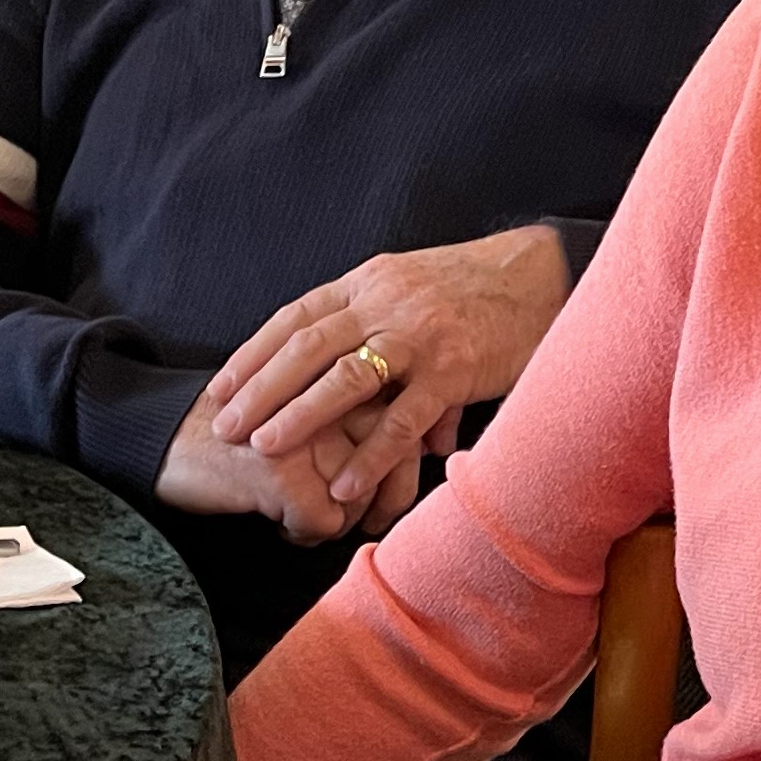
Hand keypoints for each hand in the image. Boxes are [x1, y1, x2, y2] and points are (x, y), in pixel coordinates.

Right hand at [158, 391, 451, 542]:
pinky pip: (324, 524)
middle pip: (395, 463)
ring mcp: (307, 432)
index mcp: (347, 370)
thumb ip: (378, 416)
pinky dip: (303, 533)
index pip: (412, 422)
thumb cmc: (257, 426)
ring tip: (314, 518)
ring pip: (361, 499)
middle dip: (385, 505)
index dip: (404, 469)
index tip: (384, 497)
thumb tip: (445, 443)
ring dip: (342, 522)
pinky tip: (280, 524)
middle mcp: (333, 394)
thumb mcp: (320, 408)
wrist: (170, 437)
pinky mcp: (281, 470)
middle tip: (366, 523)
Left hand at [203, 228, 569, 506]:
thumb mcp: (412, 292)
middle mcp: (387, 303)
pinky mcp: (454, 370)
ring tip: (264, 447)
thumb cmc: (472, 291)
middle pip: (308, 346)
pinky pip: (403, 418)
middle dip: (260, 388)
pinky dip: (370, 454)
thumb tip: (347, 384)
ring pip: (346, 377)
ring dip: (299, 414)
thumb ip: (375, 333)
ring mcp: (419, 337)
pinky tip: (343, 483)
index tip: (219, 387)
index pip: (296, 317)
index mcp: (370, 282)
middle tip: (224, 425)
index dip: (253, 353)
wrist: (541, 276)